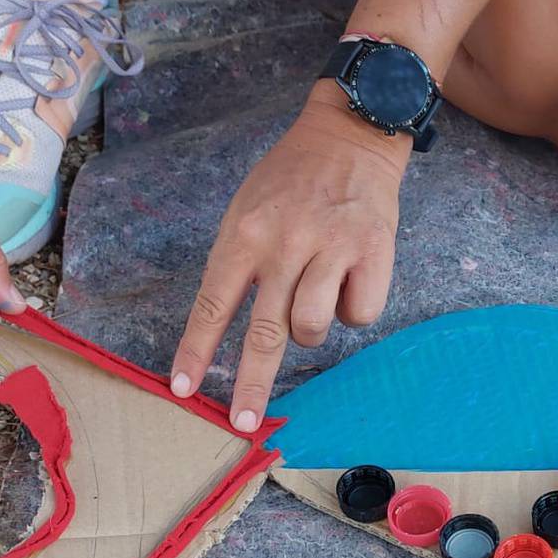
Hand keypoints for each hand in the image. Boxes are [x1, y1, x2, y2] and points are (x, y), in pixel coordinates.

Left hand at [171, 82, 404, 429]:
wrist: (352, 134)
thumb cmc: (292, 179)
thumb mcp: (249, 209)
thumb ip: (240, 263)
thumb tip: (230, 330)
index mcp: (245, 234)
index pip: (213, 304)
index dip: (197, 352)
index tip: (183, 390)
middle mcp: (285, 243)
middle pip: (264, 332)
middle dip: (252, 384)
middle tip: (246, 423)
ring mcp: (331, 248)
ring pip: (313, 327)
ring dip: (311, 328)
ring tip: (316, 293)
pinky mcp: (373, 251)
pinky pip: (359, 314)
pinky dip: (353, 308)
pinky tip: (350, 280)